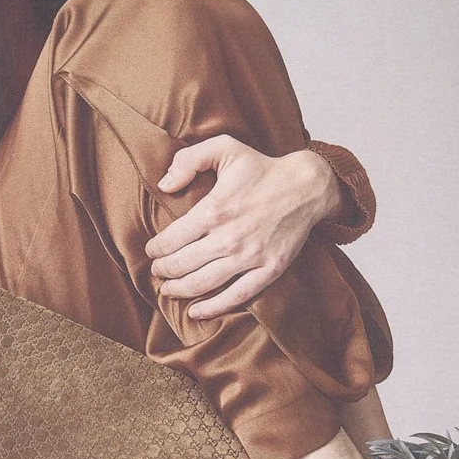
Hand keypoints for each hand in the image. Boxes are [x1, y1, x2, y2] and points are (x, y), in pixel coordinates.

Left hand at [146, 136, 343, 318]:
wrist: (307, 186)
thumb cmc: (262, 168)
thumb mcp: (224, 148)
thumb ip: (188, 160)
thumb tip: (164, 185)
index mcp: (215, 209)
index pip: (172, 239)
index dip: (156, 249)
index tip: (152, 251)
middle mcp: (230, 237)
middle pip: (183, 264)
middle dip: (163, 270)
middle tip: (158, 270)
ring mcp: (250, 256)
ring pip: (203, 283)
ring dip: (179, 289)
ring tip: (169, 289)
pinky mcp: (269, 269)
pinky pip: (237, 296)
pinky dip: (213, 307)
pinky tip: (196, 311)